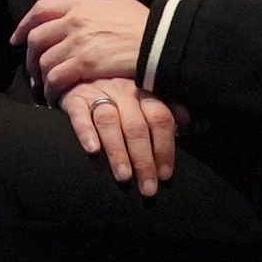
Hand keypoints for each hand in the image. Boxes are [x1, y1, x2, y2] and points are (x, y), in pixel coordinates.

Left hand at [14, 0, 150, 97]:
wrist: (158, 42)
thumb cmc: (142, 23)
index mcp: (80, 4)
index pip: (40, 9)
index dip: (23, 24)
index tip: (16, 38)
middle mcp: (73, 21)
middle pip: (36, 37)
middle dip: (28, 56)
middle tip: (32, 70)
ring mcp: (77, 42)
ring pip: (43, 60)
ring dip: (40, 76)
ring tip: (45, 87)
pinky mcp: (84, 63)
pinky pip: (56, 77)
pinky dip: (51, 89)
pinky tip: (55, 97)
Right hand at [56, 76, 183, 196]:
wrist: (77, 73)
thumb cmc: (115, 93)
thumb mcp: (140, 95)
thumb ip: (164, 106)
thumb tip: (187, 119)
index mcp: (142, 91)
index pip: (159, 118)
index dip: (164, 147)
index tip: (165, 175)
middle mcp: (122, 90)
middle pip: (136, 125)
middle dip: (143, 160)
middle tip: (147, 188)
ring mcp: (97, 93)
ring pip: (110, 121)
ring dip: (117, 151)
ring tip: (123, 177)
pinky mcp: (74, 98)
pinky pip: (79, 114)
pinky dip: (86, 132)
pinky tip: (92, 150)